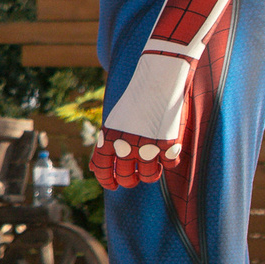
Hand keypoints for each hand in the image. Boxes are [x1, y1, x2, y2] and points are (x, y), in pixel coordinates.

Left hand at [93, 49, 190, 188]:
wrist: (159, 78)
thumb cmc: (137, 100)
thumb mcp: (115, 121)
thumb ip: (106, 145)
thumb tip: (93, 169)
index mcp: (108, 137)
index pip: (102, 169)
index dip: (107, 181)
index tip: (113, 185)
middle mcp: (124, 145)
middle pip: (127, 177)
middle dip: (131, 181)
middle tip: (135, 179)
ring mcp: (147, 146)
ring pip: (150, 176)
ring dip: (151, 175)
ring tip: (153, 168)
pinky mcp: (168, 144)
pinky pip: (170, 164)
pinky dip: (170, 160)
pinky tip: (169, 151)